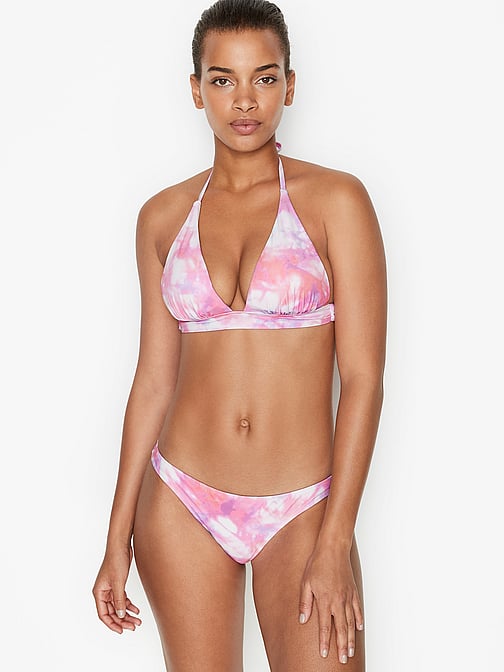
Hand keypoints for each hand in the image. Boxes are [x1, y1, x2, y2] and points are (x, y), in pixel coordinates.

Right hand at [92, 544, 141, 633]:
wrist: (121, 546)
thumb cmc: (115, 561)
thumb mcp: (118, 582)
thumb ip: (119, 600)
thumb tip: (121, 615)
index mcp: (99, 593)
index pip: (103, 614)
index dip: (112, 624)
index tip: (121, 630)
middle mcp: (103, 592)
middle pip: (112, 612)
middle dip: (122, 620)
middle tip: (133, 626)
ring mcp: (111, 589)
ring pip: (118, 606)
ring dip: (127, 614)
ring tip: (137, 620)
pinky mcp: (118, 584)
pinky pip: (122, 599)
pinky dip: (129, 605)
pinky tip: (136, 610)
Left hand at [298, 544, 362, 663]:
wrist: (333, 548)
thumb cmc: (317, 563)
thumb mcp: (305, 582)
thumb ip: (305, 602)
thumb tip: (303, 620)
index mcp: (325, 600)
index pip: (325, 626)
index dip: (325, 641)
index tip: (324, 653)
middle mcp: (338, 601)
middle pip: (341, 629)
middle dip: (341, 646)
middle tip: (344, 659)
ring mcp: (347, 597)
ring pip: (351, 622)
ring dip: (351, 638)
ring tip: (350, 651)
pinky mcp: (353, 591)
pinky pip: (357, 609)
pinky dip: (359, 620)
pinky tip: (359, 628)